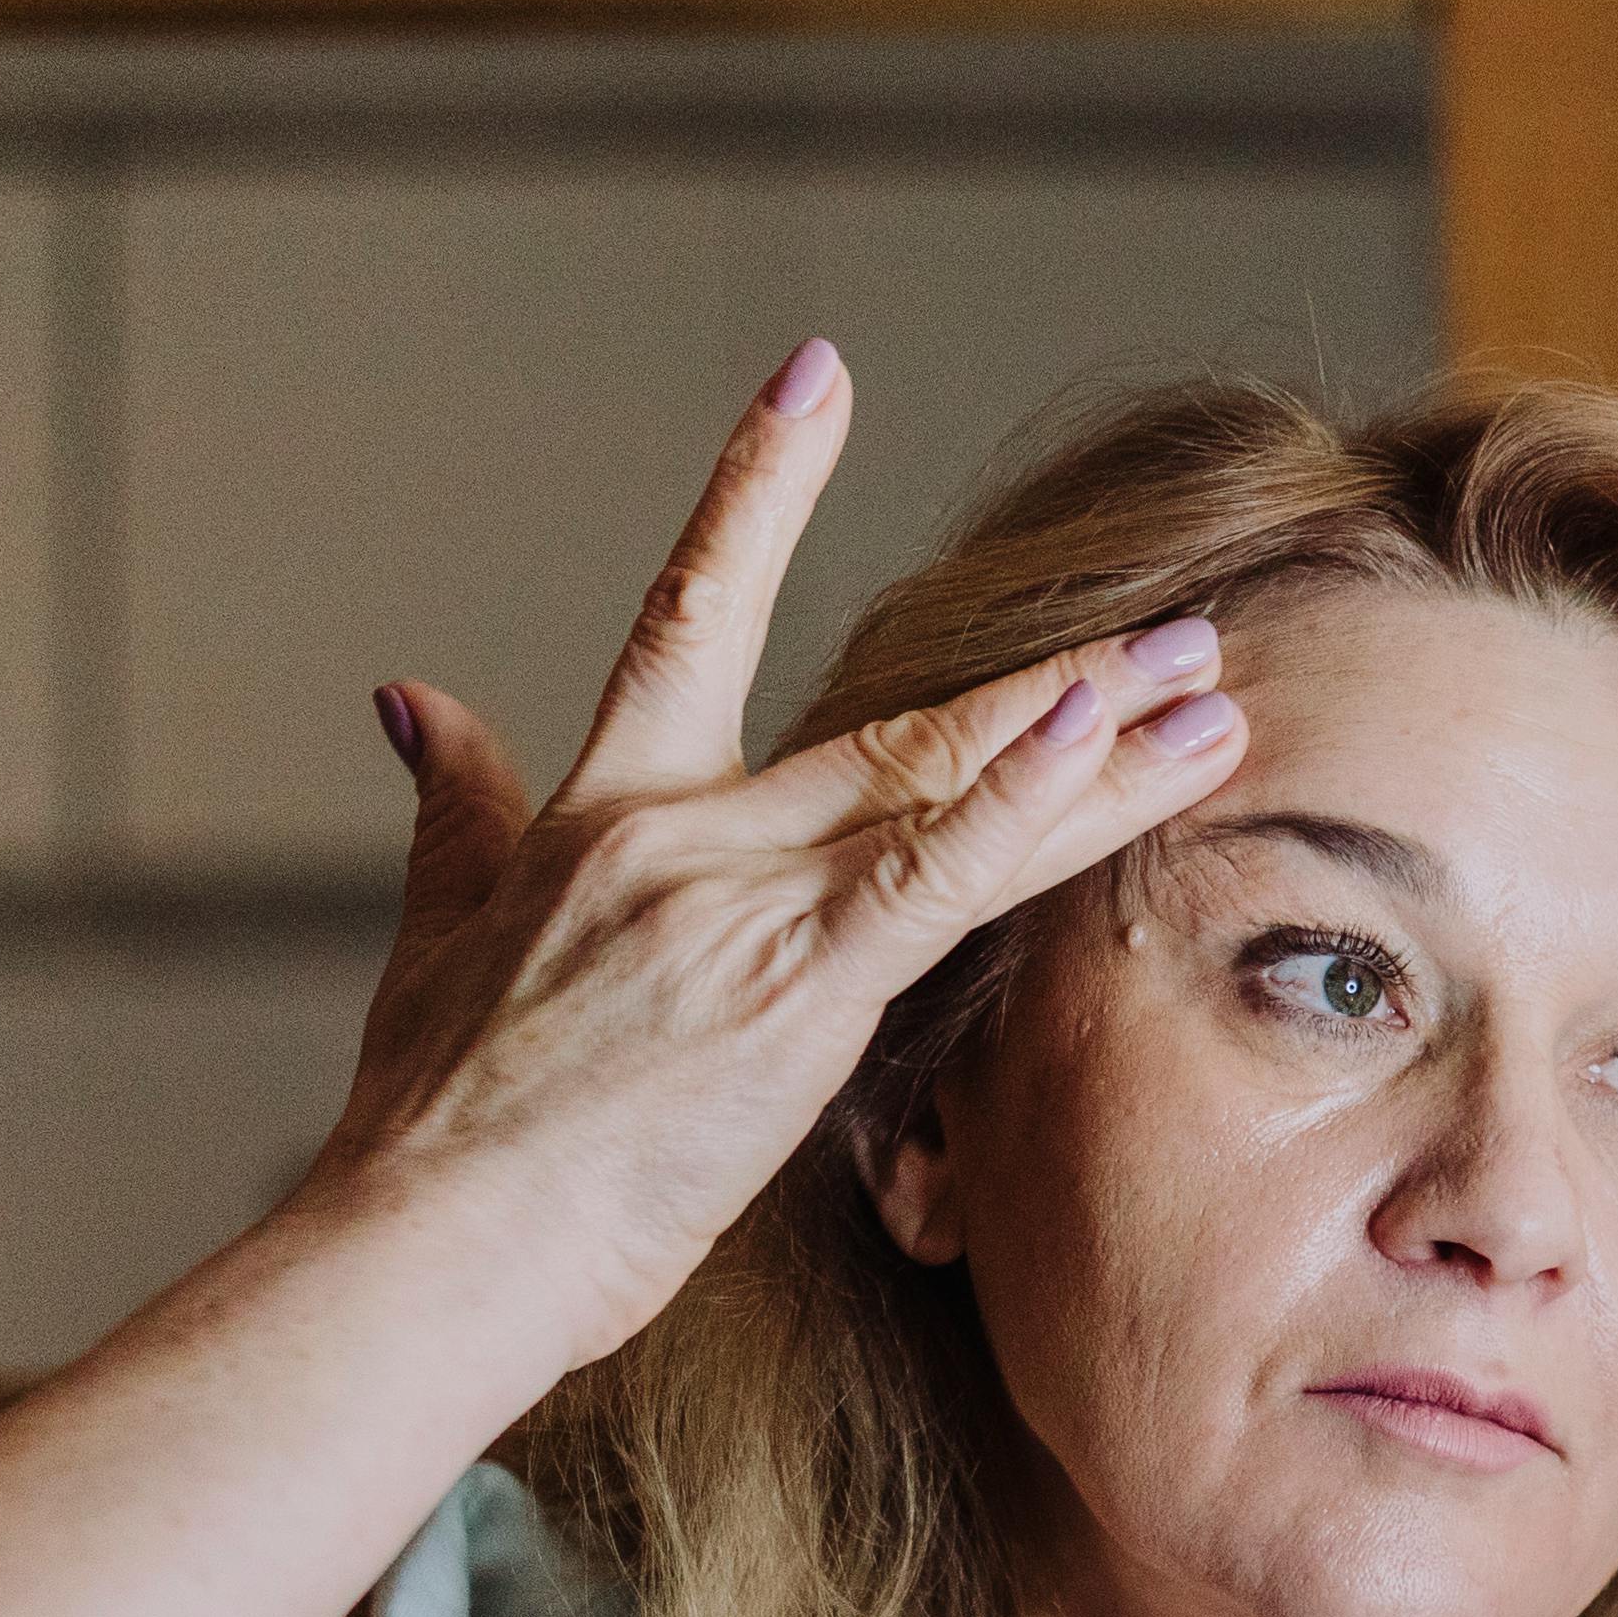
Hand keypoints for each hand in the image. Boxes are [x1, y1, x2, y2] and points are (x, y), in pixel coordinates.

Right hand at [318, 340, 1249, 1363]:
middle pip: (896, 724)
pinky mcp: (797, 991)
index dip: (757, 486)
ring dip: (1094, 742)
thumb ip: (450, 808)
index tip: (816, 375)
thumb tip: (411, 700)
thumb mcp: (433, 937)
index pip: (690, 610)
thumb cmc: (433, 1124)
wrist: (429, 1241)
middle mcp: (687, 832)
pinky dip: (1024, 805)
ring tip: (1206, 690)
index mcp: (606, 809)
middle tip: (1172, 637)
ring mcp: (749, 905)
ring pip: (947, 788)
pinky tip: (1106, 743)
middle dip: (1049, 683)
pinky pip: (935, 879)